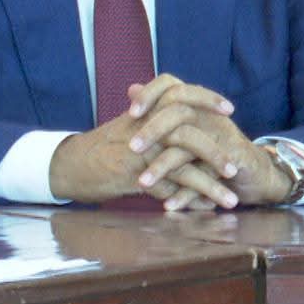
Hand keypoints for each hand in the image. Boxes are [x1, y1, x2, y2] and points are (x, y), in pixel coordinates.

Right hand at [48, 109, 233, 209]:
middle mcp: (143, 127)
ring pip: (181, 164)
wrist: (68, 165)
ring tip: (231, 200)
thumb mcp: (130, 127)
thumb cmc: (102, 147)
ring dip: (209, 184)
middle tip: (235, 167)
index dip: (205, 98)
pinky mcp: (133, 175)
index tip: (229, 108)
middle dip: (215, 150)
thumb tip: (187, 122)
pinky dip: (189, 200)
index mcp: (145, 110)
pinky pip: (167, 188)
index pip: (179, 92)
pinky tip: (205, 210)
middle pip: (186, 131)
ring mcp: (139, 152)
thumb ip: (157, 121)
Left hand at [126, 74, 298, 207]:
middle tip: (131, 148)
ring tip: (142, 184)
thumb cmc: (213, 148)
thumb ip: (158, 110)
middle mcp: (207, 115)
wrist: (252, 171)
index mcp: (194, 104)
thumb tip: (132, 89)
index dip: (151, 94)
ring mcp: (221, 135)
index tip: (130, 113)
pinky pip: (204, 175)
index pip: (170, 84)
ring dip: (162, 166)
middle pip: (178, 112)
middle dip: (152, 130)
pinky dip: (185, 193)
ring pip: (188, 146)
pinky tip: (169, 205)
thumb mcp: (185, 128)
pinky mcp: (232, 158)